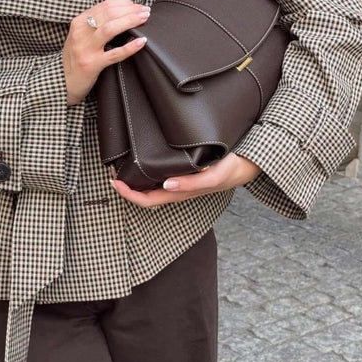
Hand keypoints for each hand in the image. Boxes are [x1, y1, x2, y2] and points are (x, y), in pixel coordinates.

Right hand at [63, 0, 151, 105]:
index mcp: (79, 23)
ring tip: (144, 18)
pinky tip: (141, 41)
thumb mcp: (80, 36)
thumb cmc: (75, 57)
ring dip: (130, 21)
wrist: (63, 82)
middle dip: (130, 10)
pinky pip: (114, 54)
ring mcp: (86, 49)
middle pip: (109, 14)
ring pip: (111, 29)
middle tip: (145, 10)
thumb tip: (119, 12)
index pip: (104, 6)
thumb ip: (94, 24)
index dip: (124, 3)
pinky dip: (130, 47)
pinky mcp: (92, 64)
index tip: (136, 5)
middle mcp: (81, 33)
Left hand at [110, 152, 261, 207]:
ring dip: (135, 180)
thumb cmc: (232, 170)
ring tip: (122, 165)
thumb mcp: (213, 175)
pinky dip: (146, 172)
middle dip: (126, 187)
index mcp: (181, 193)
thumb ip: (191, 183)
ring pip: (152, 187)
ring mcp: (181, 182)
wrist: (250, 163)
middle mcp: (178, 189)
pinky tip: (143, 161)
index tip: (114, 181)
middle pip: (146, 195)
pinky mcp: (185, 173)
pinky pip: (161, 177)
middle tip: (111, 171)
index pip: (148, 200)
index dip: (128, 195)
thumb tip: (166, 185)